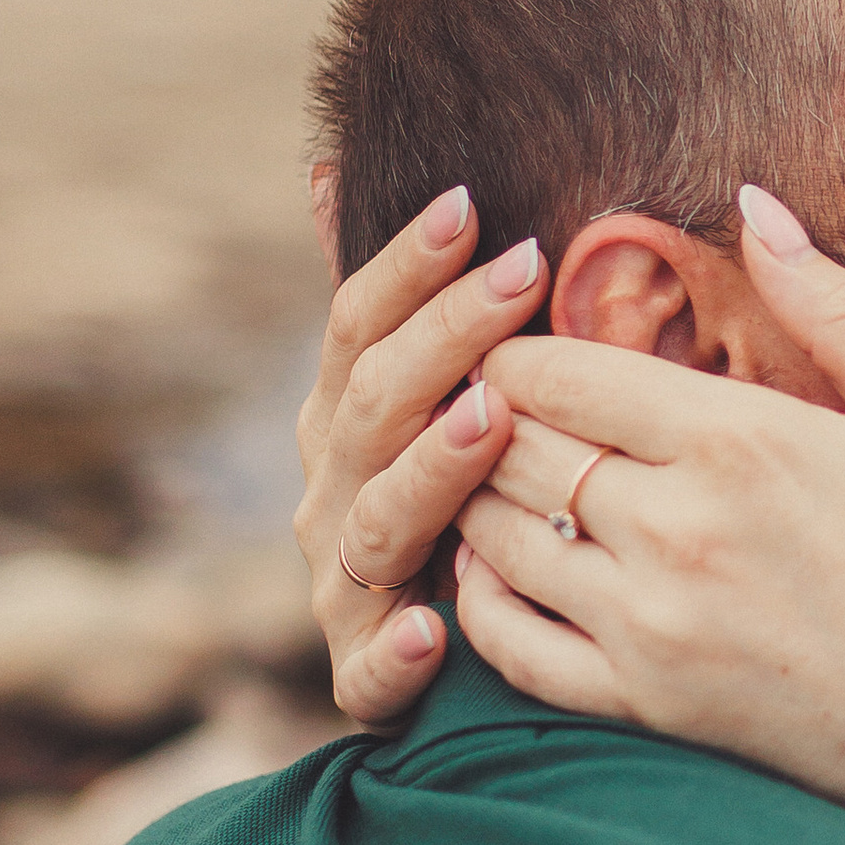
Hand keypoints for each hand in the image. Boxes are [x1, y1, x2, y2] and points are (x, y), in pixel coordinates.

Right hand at [293, 185, 537, 721]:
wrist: (437, 668)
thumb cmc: (453, 503)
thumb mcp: (423, 394)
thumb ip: (391, 299)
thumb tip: (323, 168)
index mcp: (345, 419)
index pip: (360, 325)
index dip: (407, 265)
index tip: (472, 203)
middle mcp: (332, 491)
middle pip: (376, 404)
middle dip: (447, 335)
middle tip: (522, 273)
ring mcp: (343, 583)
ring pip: (378, 519)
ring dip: (432, 470)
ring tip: (488, 422)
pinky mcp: (364, 676)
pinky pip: (371, 668)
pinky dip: (396, 651)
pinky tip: (435, 630)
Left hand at [456, 201, 844, 844]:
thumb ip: (841, 309)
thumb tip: (756, 206)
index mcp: (746, 442)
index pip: (561, 370)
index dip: (520, 344)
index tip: (523, 338)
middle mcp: (678, 532)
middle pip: (511, 443)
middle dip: (490, 409)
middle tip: (491, 398)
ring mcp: (653, 628)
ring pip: (496, 536)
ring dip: (478, 496)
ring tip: (492, 472)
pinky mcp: (648, 710)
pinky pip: (509, 647)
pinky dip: (482, 597)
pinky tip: (501, 567)